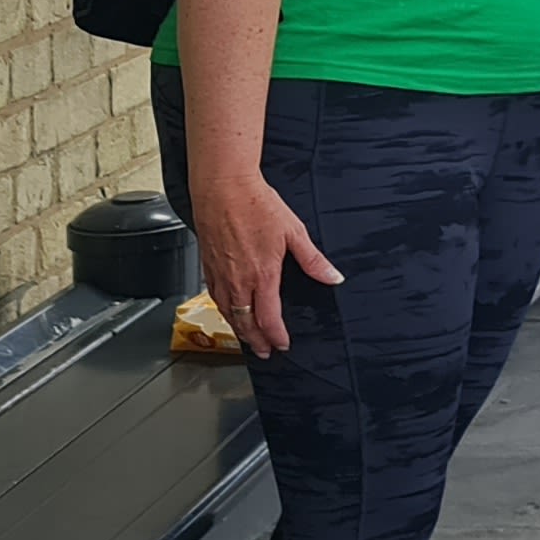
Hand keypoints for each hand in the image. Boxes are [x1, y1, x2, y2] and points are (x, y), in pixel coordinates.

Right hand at [195, 170, 335, 358]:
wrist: (222, 187)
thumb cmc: (255, 204)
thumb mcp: (293, 231)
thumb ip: (313, 259)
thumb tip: (332, 277)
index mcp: (262, 274)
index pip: (269, 317)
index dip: (276, 335)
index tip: (282, 344)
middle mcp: (238, 280)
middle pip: (245, 322)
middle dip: (255, 341)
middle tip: (264, 352)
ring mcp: (220, 274)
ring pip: (228, 312)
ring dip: (239, 330)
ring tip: (248, 339)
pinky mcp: (207, 265)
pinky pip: (214, 297)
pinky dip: (224, 311)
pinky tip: (229, 311)